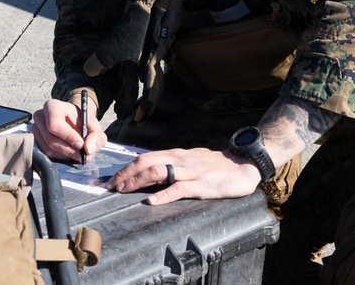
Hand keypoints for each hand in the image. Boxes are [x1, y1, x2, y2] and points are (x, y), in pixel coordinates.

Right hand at [32, 98, 106, 161]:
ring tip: (78, 154)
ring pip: (48, 148)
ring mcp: (36, 129)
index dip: (68, 136)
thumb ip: (96, 135)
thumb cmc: (82, 120)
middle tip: (82, 155)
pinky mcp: (36, 140)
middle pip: (51, 139)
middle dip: (69, 150)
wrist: (74, 119)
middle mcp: (40, 116)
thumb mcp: (93, 125)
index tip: (81, 144)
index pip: (54, 124)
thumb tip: (88, 149)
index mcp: (52, 106)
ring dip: (65, 155)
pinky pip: (45, 153)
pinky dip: (60, 157)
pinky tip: (69, 153)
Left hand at [108, 148, 260, 204]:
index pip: (145, 157)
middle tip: (111, 186)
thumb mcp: (191, 160)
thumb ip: (173, 165)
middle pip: (146, 162)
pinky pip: (179, 188)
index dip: (126, 167)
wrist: (243, 164)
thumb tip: (152, 173)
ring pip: (157, 172)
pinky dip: (163, 195)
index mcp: (175, 154)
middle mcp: (179, 160)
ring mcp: (190, 172)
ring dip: (137, 181)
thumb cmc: (216, 165)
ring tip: (123, 190)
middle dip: (125, 173)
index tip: (113, 178)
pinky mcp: (201, 185)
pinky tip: (152, 200)